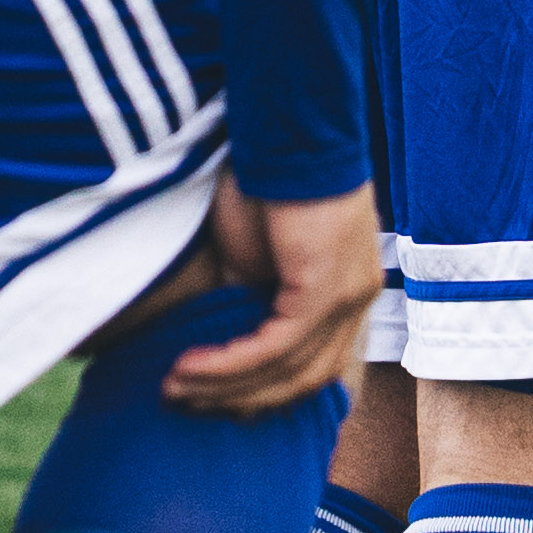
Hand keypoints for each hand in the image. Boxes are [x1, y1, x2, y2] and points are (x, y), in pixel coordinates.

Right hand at [161, 167, 382, 409]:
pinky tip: (191, 365)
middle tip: (183, 402)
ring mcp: (348, 296)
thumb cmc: (263, 181)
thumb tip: (219, 344)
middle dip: (239, 399)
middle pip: (303, 380)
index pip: (312, 365)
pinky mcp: (328, 288)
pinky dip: (232, 363)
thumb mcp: (251, 256)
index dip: (259, 391)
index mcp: (346, 291)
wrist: (282, 130)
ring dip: (225, 386)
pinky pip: (278, 345)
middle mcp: (357, 299)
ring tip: (175, 388)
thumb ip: (246, 301)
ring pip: (289, 370)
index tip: (208, 398)